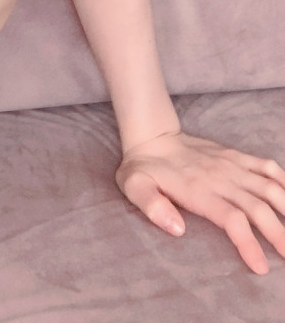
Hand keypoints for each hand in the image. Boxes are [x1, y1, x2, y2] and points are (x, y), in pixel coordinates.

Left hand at [115, 129, 284, 273]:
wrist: (151, 136)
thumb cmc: (142, 168)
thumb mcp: (133, 186)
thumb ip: (152, 206)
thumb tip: (177, 229)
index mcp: (197, 189)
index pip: (231, 218)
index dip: (249, 243)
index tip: (261, 267)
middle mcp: (219, 177)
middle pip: (257, 207)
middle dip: (278, 233)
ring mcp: (230, 164)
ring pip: (268, 186)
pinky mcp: (235, 156)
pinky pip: (266, 165)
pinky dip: (284, 180)